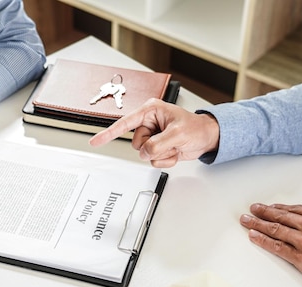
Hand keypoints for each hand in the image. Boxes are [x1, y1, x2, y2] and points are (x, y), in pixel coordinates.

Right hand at [89, 98, 219, 167]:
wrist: (207, 138)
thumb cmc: (196, 127)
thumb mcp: (178, 133)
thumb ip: (158, 143)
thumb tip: (145, 152)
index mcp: (150, 111)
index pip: (125, 123)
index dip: (109, 133)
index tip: (95, 141)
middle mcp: (148, 123)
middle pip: (137, 143)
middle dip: (154, 146)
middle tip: (170, 140)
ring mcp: (152, 137)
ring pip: (144, 154)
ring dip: (161, 153)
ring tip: (174, 145)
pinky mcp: (156, 148)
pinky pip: (153, 160)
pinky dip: (166, 159)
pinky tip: (175, 151)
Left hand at [240, 203, 301, 286]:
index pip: (292, 209)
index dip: (276, 209)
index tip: (267, 208)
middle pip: (279, 217)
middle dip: (262, 213)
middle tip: (252, 210)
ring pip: (274, 229)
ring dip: (257, 224)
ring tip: (246, 221)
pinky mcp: (301, 257)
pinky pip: (276, 247)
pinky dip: (262, 240)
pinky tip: (253, 236)